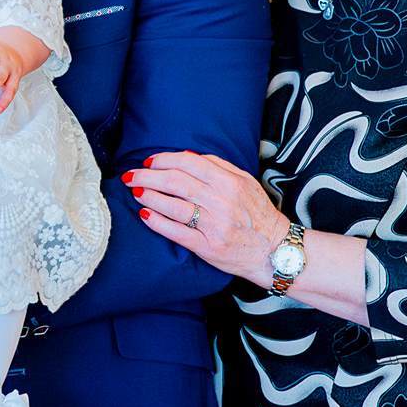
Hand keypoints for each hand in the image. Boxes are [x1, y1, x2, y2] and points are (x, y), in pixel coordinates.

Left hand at [125, 150, 288, 283]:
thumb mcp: (246, 182)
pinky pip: (176, 232)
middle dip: (147, 176)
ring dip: (149, 196)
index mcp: (230, 182)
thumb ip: (219, 166)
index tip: (148, 162)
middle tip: (131, 176)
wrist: (275, 250)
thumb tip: (186, 156)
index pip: (188, 164)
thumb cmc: (257, 214)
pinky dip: (156, 222)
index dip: (163, 160)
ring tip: (136, 192)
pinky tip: (144, 215)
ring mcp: (214, 225)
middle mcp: (221, 201)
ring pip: (173, 205)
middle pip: (175, 182)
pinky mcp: (207, 246)